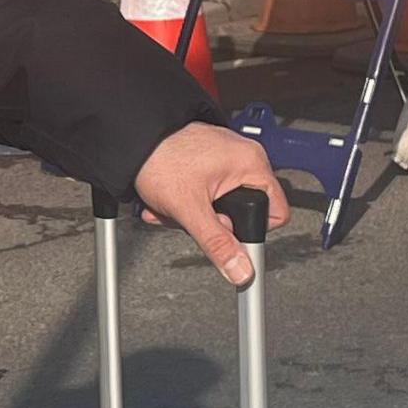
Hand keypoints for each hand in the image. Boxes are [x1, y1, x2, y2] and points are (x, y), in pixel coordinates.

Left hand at [132, 122, 285, 285]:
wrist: (131, 138)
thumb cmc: (158, 158)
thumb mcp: (189, 209)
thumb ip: (217, 243)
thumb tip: (241, 269)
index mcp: (251, 163)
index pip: (276, 214)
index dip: (253, 233)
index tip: (232, 243)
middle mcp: (244, 156)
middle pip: (244, 211)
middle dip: (213, 224)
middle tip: (191, 218)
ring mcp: (226, 156)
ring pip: (222, 203)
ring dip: (194, 215)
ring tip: (173, 208)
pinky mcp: (209, 158)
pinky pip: (208, 190)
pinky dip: (188, 200)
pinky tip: (170, 200)